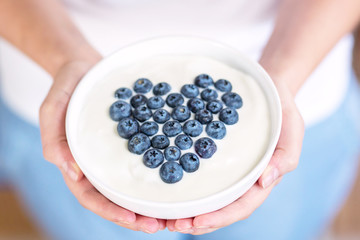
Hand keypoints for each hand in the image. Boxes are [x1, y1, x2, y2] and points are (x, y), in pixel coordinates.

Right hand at [39, 59, 165, 232]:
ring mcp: (116, 155)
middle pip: (116, 199)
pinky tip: (176, 176)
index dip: (111, 212)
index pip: (92, 197)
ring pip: (132, 186)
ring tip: (173, 213)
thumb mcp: (53, 108)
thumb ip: (54, 138)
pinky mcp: (132, 141)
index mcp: (77, 164)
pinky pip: (145, 160)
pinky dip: (158, 172)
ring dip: (150, 202)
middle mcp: (98, 165)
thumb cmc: (66, 88)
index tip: (135, 220)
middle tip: (161, 225)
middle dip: (137, 216)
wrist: (85, 69)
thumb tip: (72, 172)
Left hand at [166, 79, 303, 234]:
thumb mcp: (292, 126)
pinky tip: (166, 185)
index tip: (195, 222)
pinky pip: (198, 172)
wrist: (266, 86)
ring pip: (207, 196)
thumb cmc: (281, 107)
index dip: (220, 217)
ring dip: (187, 209)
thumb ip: (286, 155)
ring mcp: (227, 168)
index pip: (241, 206)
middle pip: (220, 207)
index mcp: (262, 178)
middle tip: (172, 224)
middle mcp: (242, 179)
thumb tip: (265, 182)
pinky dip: (183, 184)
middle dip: (197, 220)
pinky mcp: (213, 155)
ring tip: (164, 217)